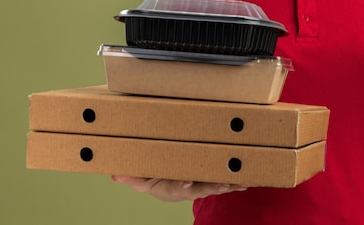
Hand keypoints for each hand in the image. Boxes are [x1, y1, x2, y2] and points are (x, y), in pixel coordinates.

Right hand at [111, 176, 247, 201]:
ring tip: (241, 183)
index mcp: (171, 186)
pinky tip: (248, 181)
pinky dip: (236, 183)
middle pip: (201, 189)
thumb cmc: (155, 179)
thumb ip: (131, 177)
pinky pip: (225, 183)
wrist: (169, 186)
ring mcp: (201, 186)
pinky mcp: (212, 182)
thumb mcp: (141, 180)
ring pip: (216, 186)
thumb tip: (115, 174)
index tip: (186, 181)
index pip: (176, 186)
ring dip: (229, 186)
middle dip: (212, 187)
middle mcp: (188, 188)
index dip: (181, 185)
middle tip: (222, 184)